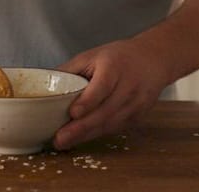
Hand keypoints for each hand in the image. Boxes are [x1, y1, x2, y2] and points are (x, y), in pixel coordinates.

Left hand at [53, 38, 170, 149]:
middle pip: (105, 111)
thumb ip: (70, 69)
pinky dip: (97, 134)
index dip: (88, 101)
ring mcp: (136, 103)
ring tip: (65, 142)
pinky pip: (115, 128)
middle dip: (81, 128)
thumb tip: (44, 84)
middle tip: (60, 139)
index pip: (102, 87)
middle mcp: (128, 86)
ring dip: (87, 136)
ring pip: (110, 124)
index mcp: (114, 67)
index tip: (73, 113)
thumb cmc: (119, 56)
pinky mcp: (138, 116)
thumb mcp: (93, 55)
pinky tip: (82, 139)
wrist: (154, 59)